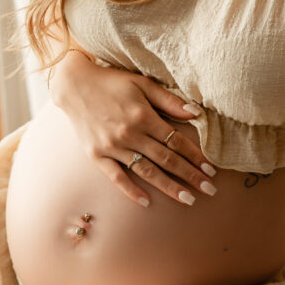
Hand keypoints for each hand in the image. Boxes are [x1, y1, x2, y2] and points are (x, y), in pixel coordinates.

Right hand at [49, 51, 216, 206]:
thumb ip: (169, 101)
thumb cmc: (112, 82)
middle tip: (209, 190)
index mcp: (143, 116)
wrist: (73, 85)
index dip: (196, 156)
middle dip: (190, 176)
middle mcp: (129, 134)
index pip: (176, 141)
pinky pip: (117, 177)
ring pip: (146, 171)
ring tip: (187, 199)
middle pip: (166, 160)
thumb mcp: (142, 84)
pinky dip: (131, 191)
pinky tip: (147, 202)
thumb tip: (195, 114)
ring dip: (169, 187)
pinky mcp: (97, 155)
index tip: (211, 170)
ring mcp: (112, 147)